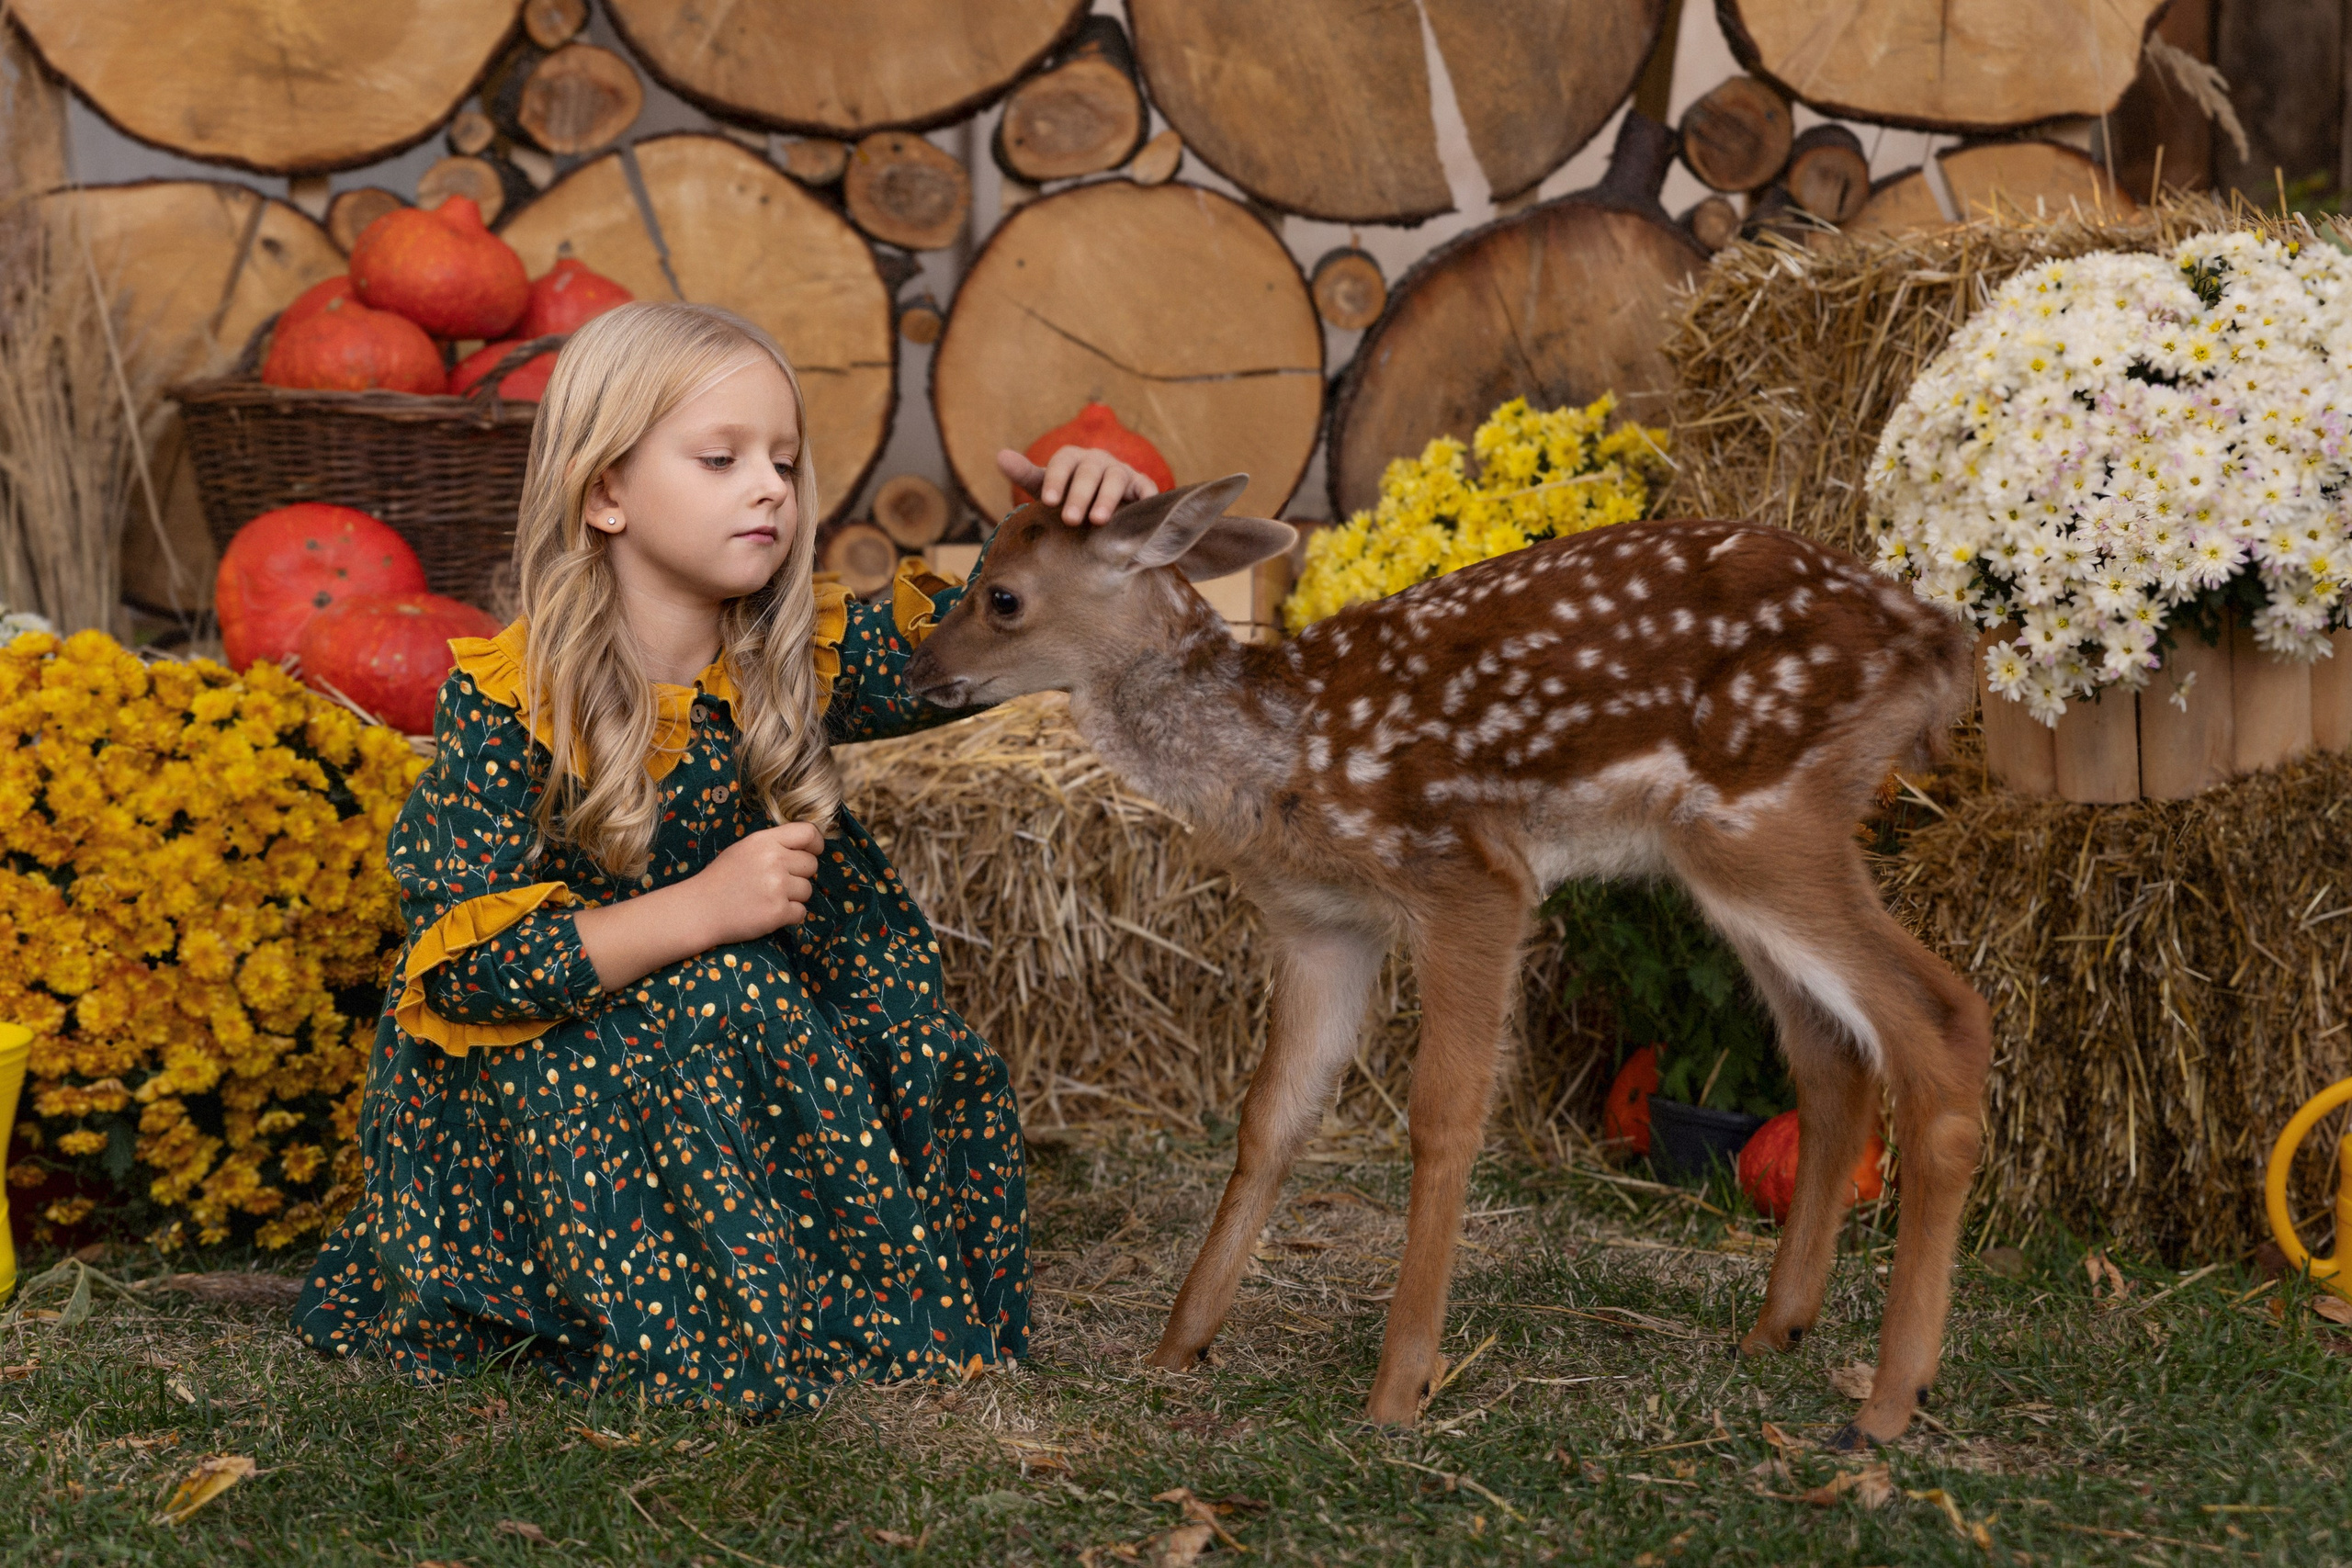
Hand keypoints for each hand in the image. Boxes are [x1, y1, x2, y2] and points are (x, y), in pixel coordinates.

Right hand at [693, 822, 821, 944]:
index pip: (808, 833)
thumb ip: (774, 845)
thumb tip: (806, 847)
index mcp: (764, 841)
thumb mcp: (745, 849)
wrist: (700, 909)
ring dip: (793, 896)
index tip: (812, 852)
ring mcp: (777, 887)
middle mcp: (774, 860)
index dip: (815, 843)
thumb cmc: (721, 878)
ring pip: (808, 890)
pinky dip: (788, 915)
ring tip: (768, 897)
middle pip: (811, 864)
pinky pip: (801, 912)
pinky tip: (768, 911)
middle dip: (799, 874)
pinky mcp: (778, 912)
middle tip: (776, 882)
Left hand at [996, 444, 1159, 524]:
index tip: (1049, 501)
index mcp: (1073, 459)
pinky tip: (1142, 512)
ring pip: (1116, 479)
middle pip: (1090, 472)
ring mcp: (1122, 472)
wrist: (1101, 509)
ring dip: (1107, 498)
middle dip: (1080, 495)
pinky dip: (1146, 498)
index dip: (1056, 479)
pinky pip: (1146, 489)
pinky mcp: (1142, 486)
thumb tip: (1000, 456)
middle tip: (1069, 519)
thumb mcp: (1046, 486)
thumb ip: (1026, 474)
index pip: (1063, 462)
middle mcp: (1098, 461)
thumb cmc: (1069, 498)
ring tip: (1098, 520)